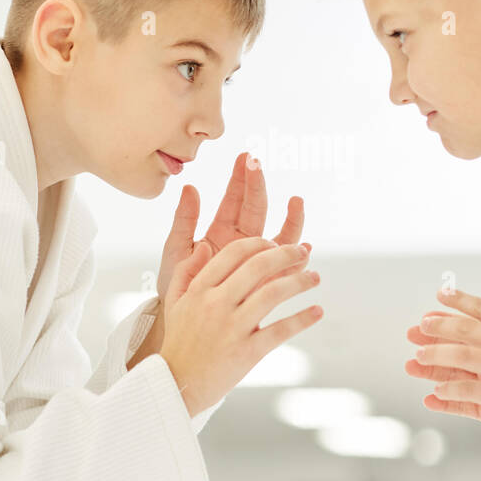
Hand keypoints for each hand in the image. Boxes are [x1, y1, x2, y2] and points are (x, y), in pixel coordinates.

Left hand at [155, 152, 308, 306]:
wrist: (181, 323)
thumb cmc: (176, 288)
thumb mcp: (175, 252)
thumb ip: (184, 221)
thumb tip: (189, 187)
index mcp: (220, 231)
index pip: (233, 199)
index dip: (240, 179)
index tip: (245, 157)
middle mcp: (241, 242)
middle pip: (256, 210)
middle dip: (259, 188)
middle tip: (260, 166)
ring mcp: (255, 261)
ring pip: (279, 236)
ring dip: (289, 218)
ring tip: (296, 202)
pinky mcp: (265, 283)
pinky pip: (286, 269)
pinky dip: (297, 258)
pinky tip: (305, 247)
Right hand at [160, 236, 323, 416]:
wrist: (177, 385)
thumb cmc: (179, 342)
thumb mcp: (174, 303)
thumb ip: (185, 271)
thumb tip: (203, 245)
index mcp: (200, 290)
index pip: (234, 253)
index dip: (260, 243)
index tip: (275, 244)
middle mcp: (215, 304)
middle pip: (258, 266)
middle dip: (287, 254)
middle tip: (303, 252)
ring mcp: (232, 328)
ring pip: (273, 293)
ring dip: (300, 282)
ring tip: (315, 278)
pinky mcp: (247, 352)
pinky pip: (280, 330)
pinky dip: (302, 319)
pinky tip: (317, 311)